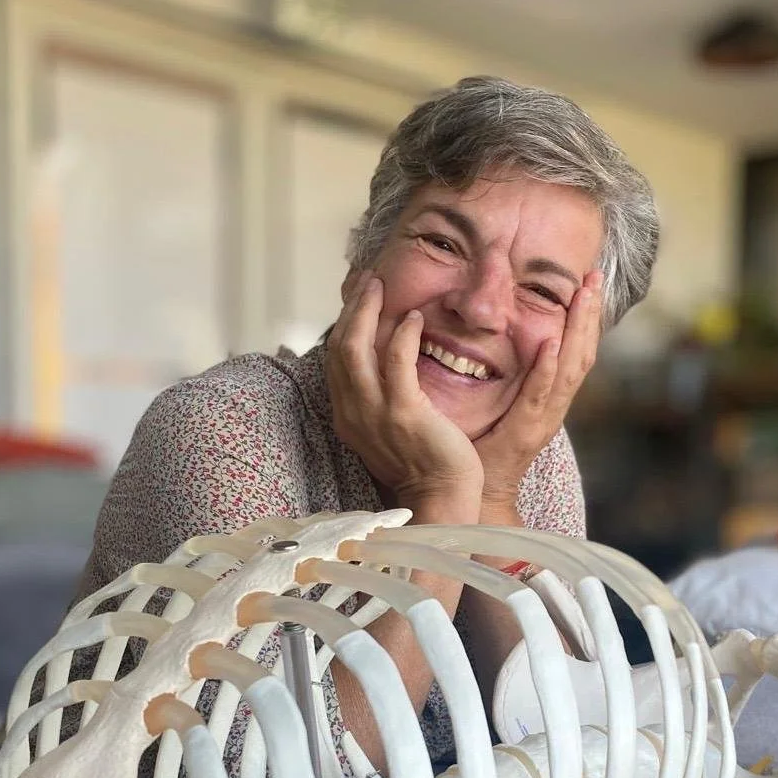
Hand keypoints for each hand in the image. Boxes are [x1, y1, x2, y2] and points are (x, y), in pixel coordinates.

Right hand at [326, 272, 483, 507]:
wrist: (441, 497)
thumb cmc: (424, 464)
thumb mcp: (389, 429)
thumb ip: (380, 398)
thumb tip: (386, 362)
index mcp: (347, 416)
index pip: (336, 359)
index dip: (344, 322)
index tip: (359, 296)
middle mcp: (352, 412)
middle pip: (339, 347)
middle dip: (352, 308)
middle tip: (369, 280)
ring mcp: (374, 413)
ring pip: (356, 349)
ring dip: (367, 311)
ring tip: (382, 285)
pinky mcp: (403, 413)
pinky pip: (395, 362)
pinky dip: (401, 335)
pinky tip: (413, 318)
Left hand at [475, 270, 603, 508]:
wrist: (476, 493)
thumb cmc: (480, 446)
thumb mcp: (496, 401)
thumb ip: (501, 373)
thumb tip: (491, 335)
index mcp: (548, 396)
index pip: (572, 349)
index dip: (583, 317)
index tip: (588, 281)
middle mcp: (553, 405)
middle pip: (581, 353)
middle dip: (590, 314)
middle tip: (595, 277)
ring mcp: (543, 418)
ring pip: (570, 368)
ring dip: (578, 330)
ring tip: (585, 297)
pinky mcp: (526, 431)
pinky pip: (540, 395)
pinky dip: (547, 369)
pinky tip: (550, 345)